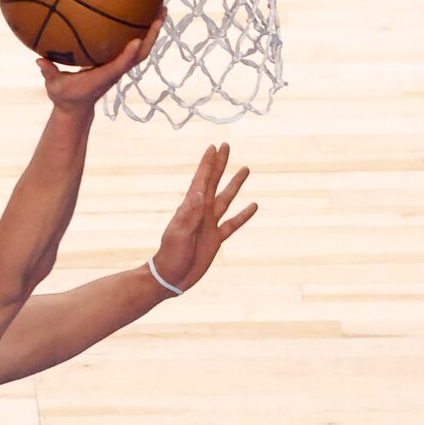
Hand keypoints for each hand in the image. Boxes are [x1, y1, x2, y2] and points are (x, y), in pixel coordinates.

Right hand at [36, 11, 163, 112]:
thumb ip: (49, 72)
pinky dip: (141, 29)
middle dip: (152, 34)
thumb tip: (39, 60)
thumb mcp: (54, 87)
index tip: (136, 40)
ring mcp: (119, 66)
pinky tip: (141, 11)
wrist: (76, 109)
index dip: (128, 54)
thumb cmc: (65, 97)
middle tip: (161, 12)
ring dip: (153, 29)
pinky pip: (133, 45)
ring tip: (161, 7)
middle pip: (140, 53)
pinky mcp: (118, 63)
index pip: (119, 66)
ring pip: (141, 49)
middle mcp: (116, 70)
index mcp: (103, 77)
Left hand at [151, 144, 255, 291]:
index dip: (208, 163)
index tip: (214, 146)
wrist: (170, 278)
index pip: (201, 180)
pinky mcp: (216, 239)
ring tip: (245, 169)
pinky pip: (232, 223)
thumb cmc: (171, 256)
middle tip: (226, 146)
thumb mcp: (179, 234)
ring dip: (235, 184)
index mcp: (190, 208)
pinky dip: (243, 215)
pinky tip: (253, 206)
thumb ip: (191, 214)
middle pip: (214, 183)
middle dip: (220, 165)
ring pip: (226, 199)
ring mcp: (209, 225)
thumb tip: (200, 192)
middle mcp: (201, 213)